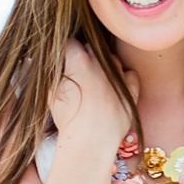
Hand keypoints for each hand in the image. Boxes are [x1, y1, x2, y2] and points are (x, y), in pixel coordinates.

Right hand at [48, 38, 136, 152]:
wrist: (91, 141)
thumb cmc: (68, 118)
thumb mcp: (51, 91)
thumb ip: (55, 73)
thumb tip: (57, 64)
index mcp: (79, 59)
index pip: (70, 43)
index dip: (65, 51)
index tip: (64, 60)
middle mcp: (101, 63)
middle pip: (91, 48)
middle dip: (84, 55)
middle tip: (77, 73)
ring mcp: (118, 76)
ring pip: (112, 59)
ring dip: (104, 66)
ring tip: (95, 83)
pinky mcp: (131, 91)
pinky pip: (130, 75)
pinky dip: (124, 77)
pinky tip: (114, 87)